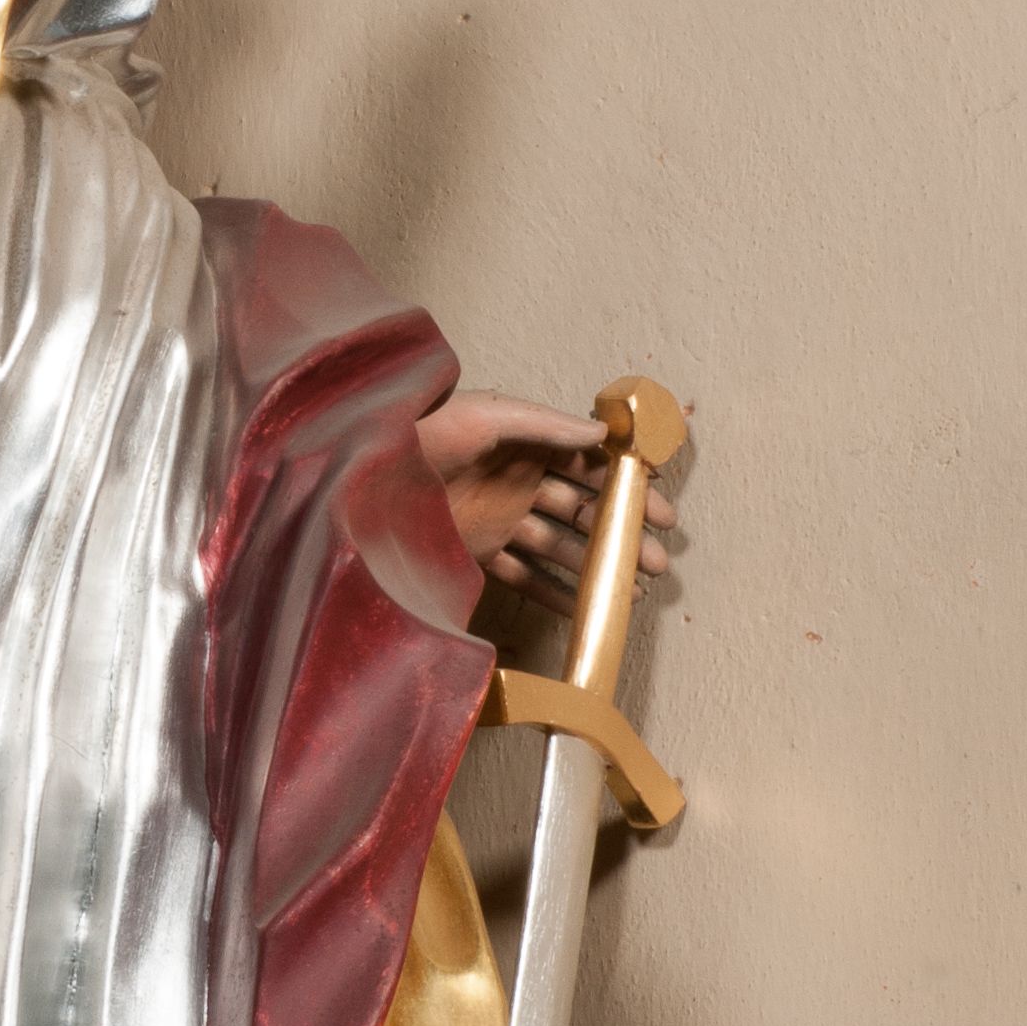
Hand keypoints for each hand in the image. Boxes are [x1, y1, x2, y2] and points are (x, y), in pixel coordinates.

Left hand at [415, 388, 680, 613]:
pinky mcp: (478, 551)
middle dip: (623, 533)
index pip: (591, 465)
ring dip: (598, 566)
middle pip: (584, 509)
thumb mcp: (488, 416)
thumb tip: (604, 436)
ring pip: (561, 545)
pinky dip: (555, 593)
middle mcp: (517, 480)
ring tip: (632, 589)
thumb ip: (547, 426)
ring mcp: (499, 518)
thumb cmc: (422, 431)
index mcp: (525, 443)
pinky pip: (524, 575)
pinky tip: (586, 609)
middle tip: (662, 558)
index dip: (628, 486)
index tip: (662, 509)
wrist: (363, 474)